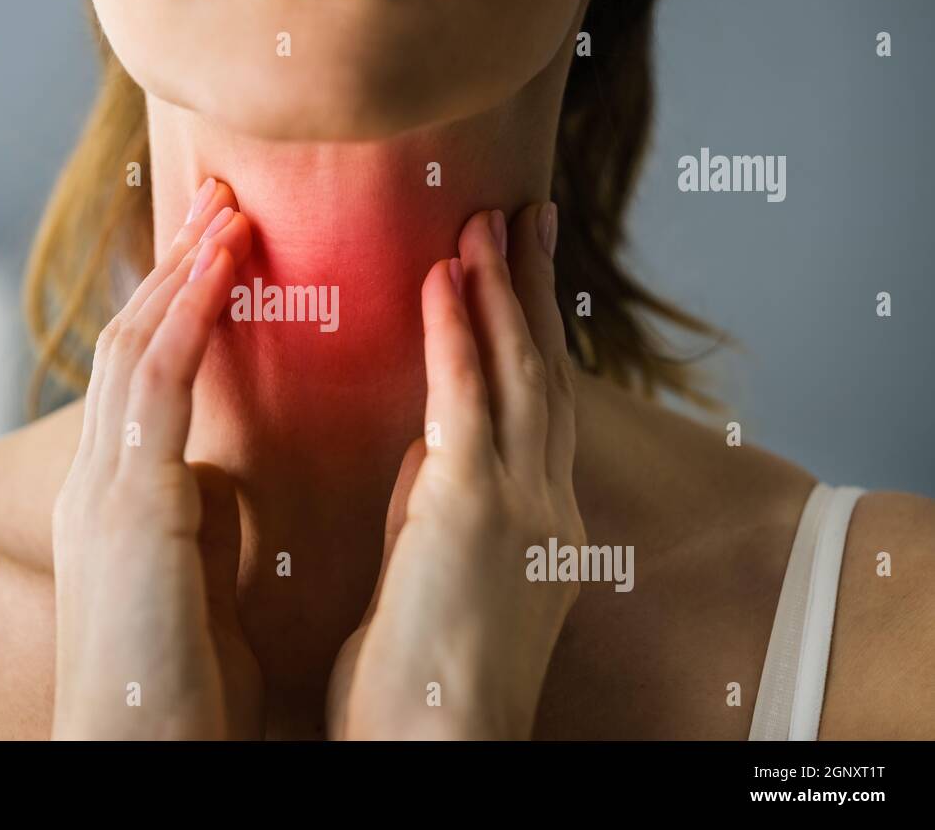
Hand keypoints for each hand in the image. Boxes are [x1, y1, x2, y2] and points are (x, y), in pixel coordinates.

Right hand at [51, 179, 261, 739]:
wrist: (147, 757)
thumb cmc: (180, 691)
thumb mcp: (195, 583)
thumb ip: (201, 522)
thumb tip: (223, 479)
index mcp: (122, 501)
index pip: (146, 380)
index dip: (180, 310)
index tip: (221, 253)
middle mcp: (101, 481)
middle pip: (133, 344)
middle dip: (175, 268)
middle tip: (218, 200)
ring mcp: (105, 489)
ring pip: (136, 347)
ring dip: (182, 271)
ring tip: (227, 208)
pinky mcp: (127, 506)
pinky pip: (156, 383)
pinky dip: (189, 315)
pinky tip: (222, 263)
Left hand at [328, 204, 583, 739]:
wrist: (436, 750)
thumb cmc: (422, 681)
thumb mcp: (438, 573)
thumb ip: (442, 505)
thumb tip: (429, 449)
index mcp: (535, 521)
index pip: (534, 403)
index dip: (526, 330)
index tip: (514, 269)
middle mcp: (545, 503)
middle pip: (541, 371)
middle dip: (531, 288)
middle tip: (524, 215)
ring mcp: (521, 506)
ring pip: (517, 371)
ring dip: (502, 288)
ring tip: (487, 220)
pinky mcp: (477, 513)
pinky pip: (467, 400)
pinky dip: (460, 331)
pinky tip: (448, 277)